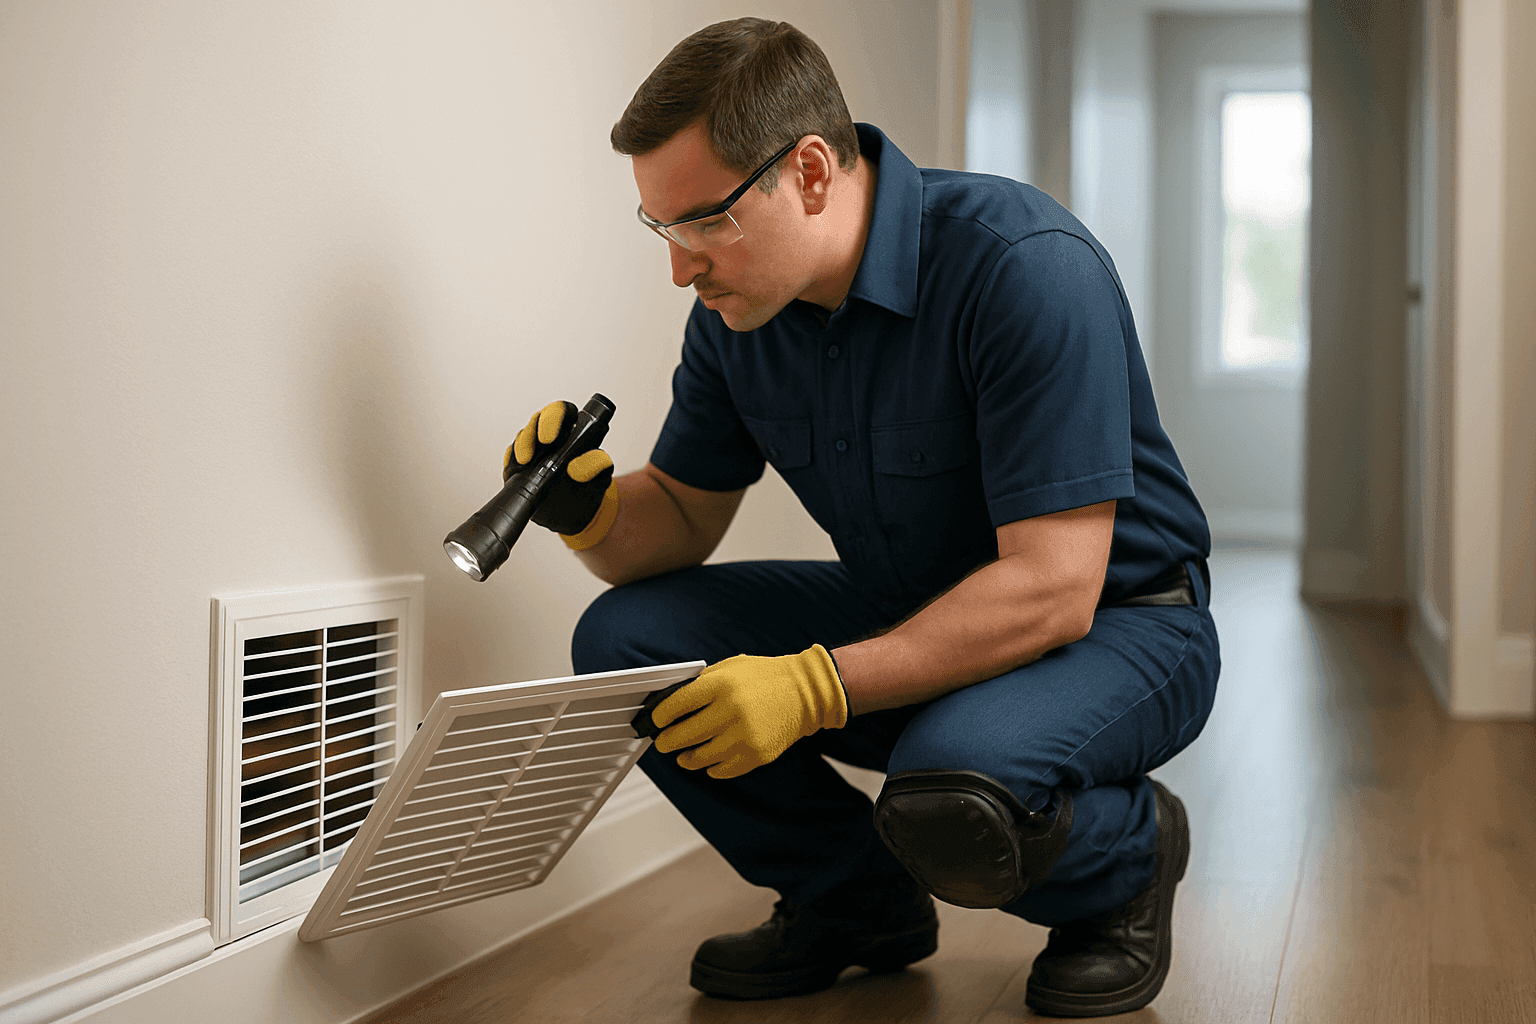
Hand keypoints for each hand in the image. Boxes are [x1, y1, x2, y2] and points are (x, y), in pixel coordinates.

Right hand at [504, 400, 617, 549]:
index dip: (555, 418)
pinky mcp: (520, 463)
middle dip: (531, 434)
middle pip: (539, 420)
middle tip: (531, 454)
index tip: (549, 438)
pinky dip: (511, 462)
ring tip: (524, 463)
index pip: (564, 412)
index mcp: (575, 431)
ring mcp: (535, 448)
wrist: (572, 514)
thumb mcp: (598, 480)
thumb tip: (587, 461)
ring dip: (521, 449)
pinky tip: (514, 470)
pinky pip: (511, 456)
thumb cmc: (587, 490)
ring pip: (523, 437)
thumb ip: (597, 466)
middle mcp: (554, 435)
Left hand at [652, 645, 848, 778]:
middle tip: (663, 742)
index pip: (676, 705)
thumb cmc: (767, 678)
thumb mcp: (731, 666)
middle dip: (667, 741)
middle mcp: (730, 711)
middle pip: (682, 735)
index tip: (656, 721)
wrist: (806, 693)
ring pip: (699, 757)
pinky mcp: (756, 755)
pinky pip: (722, 770)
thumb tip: (673, 701)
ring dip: (686, 758)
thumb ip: (702, 682)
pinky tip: (709, 761)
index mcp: (721, 685)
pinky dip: (711, 768)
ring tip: (683, 755)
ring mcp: (743, 736)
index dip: (660, 717)